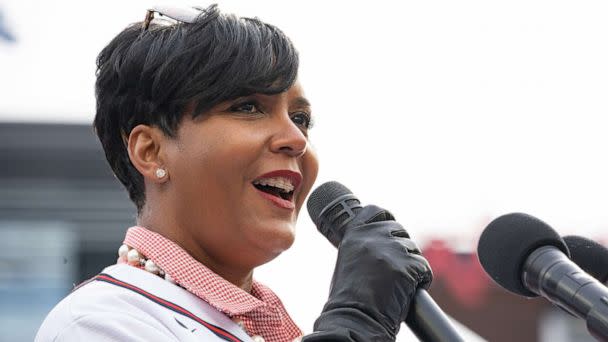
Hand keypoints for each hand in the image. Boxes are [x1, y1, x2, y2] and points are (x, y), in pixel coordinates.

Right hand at [302, 205, 432, 341]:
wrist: (354, 318)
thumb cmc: (348, 298)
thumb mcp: (348, 261)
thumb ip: (362, 247)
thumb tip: (379, 244)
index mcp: (354, 234)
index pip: (375, 211)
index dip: (386, 217)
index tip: (391, 226)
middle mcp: (372, 236)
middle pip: (399, 230)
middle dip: (402, 246)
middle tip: (398, 267)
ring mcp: (391, 249)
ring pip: (413, 249)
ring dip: (412, 264)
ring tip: (400, 284)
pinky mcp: (408, 265)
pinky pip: (424, 268)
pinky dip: (422, 279)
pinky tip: (411, 290)